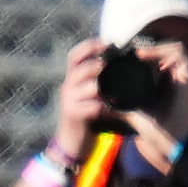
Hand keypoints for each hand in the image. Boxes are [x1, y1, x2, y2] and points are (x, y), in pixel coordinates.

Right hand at [53, 38, 108, 160]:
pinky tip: (116, 109)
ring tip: (120, 91)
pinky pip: (94, 106)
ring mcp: (68, 101)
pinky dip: (107, 107)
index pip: (75, 55)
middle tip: (120, 67)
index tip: (108, 43)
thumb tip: (116, 68)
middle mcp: (67, 87)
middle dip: (102, 66)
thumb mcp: (87, 96)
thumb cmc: (84, 118)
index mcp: (71, 80)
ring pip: (91, 86)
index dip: (90, 46)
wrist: (70, 143)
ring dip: (107, 87)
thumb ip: (97, 82)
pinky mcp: (74, 115)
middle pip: (83, 68)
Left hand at [121, 41, 187, 171]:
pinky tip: (146, 56)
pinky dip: (164, 50)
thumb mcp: (133, 113)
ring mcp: (183, 76)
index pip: (158, 60)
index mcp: (165, 83)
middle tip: (130, 53)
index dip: (144, 54)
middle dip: (149, 49)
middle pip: (166, 52)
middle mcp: (175, 77)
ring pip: (174, 48)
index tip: (123, 57)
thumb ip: (120, 104)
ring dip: (157, 47)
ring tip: (139, 54)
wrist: (174, 143)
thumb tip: (99, 100)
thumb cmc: (158, 131)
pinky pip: (181, 53)